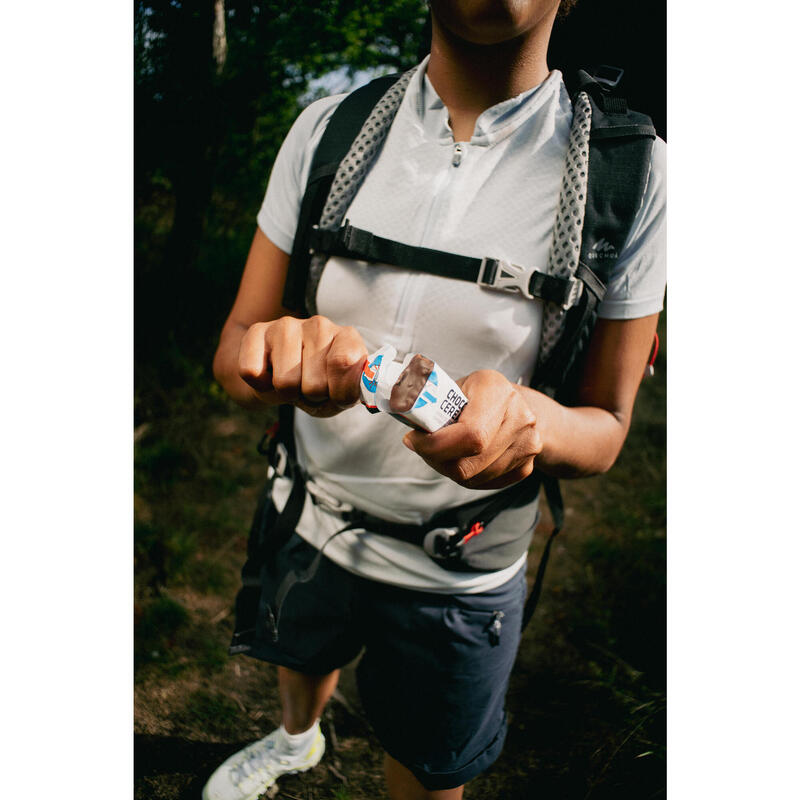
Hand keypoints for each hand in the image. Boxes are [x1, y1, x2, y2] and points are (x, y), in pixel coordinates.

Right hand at [238, 315, 367, 416]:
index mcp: (346, 338)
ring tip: (292, 383)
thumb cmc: (318, 386)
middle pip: (314, 384)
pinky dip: (260, 386)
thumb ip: (349, 390)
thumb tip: (346, 384)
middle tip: (309, 388)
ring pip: (285, 381)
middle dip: (311, 397)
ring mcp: (287, 325)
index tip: (336, 395)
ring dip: (287, 393)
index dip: (339, 393)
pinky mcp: (257, 331)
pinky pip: (252, 372)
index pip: (344, 362)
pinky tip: (269, 375)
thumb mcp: (340, 396)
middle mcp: (320, 325)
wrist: (281, 380)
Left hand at [402, 370, 542, 489]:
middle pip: (469, 464)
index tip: (413, 440)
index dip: (435, 446)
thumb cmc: (479, 394)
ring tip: (442, 451)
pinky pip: (485, 484)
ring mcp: (527, 446)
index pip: (470, 435)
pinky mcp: (526, 467)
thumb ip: (431, 399)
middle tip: (423, 448)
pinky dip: (466, 476)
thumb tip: (400, 410)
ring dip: (448, 469)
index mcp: (497, 391)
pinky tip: (461, 459)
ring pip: (473, 479)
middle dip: (436, 460)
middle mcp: (520, 419)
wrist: (520, 406)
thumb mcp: (456, 385)